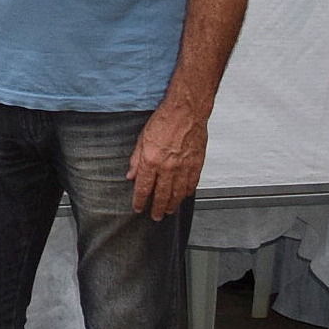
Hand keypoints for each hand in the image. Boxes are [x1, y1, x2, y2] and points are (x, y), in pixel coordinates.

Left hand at [127, 99, 207, 219]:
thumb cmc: (164, 121)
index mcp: (152, 161)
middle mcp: (168, 167)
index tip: (138, 208)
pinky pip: (192, 184)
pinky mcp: (197, 164)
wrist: (186, 112)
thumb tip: (131, 176)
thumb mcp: (141, 140)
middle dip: (157, 208)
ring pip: (178, 193)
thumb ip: (136, 160)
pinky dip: (187, 193)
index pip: (144, 188)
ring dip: (173, 204)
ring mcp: (184, 167)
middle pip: (162, 195)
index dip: (140, 201)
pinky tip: (183, 197)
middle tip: (155, 216)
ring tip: (168, 210)